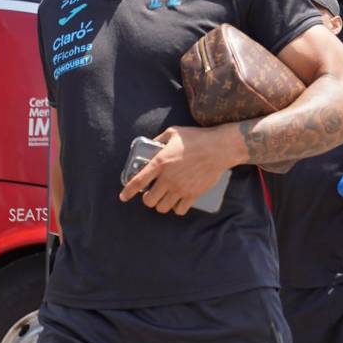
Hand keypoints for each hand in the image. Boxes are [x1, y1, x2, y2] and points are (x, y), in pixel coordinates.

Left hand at [118, 125, 234, 215]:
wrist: (219, 148)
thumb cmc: (196, 138)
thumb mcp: (173, 133)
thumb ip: (159, 140)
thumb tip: (151, 144)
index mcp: (160, 162)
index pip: (138, 182)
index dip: (128, 192)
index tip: (123, 197)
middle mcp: (168, 178)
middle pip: (149, 200)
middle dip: (148, 199)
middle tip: (151, 194)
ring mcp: (181, 188)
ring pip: (163, 208)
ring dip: (161, 204)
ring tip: (164, 198)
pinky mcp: (193, 194)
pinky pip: (179, 210)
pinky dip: (176, 208)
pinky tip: (177, 201)